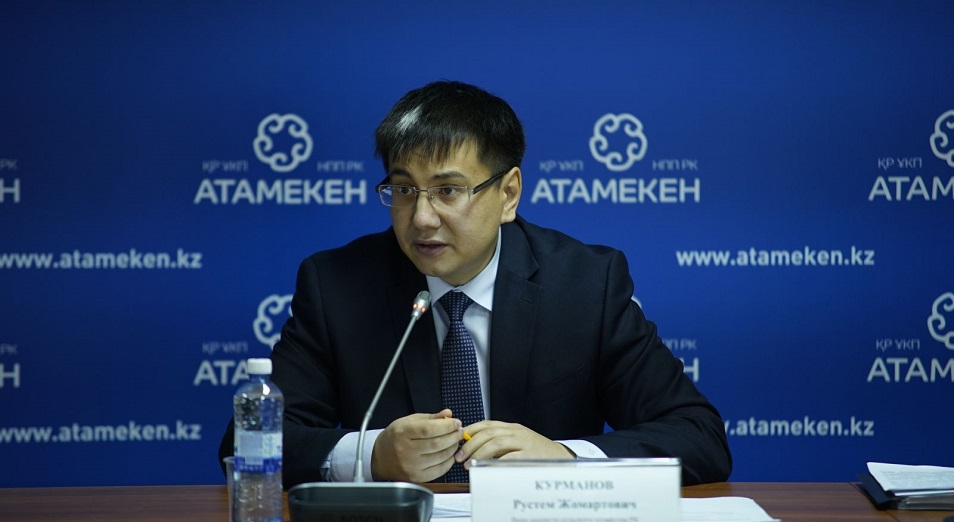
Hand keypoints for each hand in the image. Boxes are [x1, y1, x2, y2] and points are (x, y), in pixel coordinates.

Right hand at [371, 409, 462, 482]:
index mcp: (403, 433)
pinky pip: (440, 470)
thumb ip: (431, 418)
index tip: (457, 422)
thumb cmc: (396, 437)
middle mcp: (405, 450)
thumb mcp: (409, 421)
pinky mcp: (417, 477)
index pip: (429, 429)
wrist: (382, 458)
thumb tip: (449, 414)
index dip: (446, 426)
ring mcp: (411, 466)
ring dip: (453, 448)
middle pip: (437, 443)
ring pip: (441, 456)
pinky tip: (449, 453)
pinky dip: (448, 461)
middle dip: (453, 436)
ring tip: (454, 441)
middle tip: (459, 431)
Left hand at [457, 420, 574, 468]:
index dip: (470, 431)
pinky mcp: (529, 456)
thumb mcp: (517, 442)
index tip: (458, 440)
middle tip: (460, 456)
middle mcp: (517, 432)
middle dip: (470, 445)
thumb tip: (473, 448)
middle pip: (488, 433)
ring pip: (495, 443)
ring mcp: (524, 442)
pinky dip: (494, 463)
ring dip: (478, 453)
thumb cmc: (536, 452)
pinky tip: (486, 468)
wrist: (561, 457)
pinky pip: (508, 458)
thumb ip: (499, 443)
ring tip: (469, 464)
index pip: (486, 424)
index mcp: (512, 428)